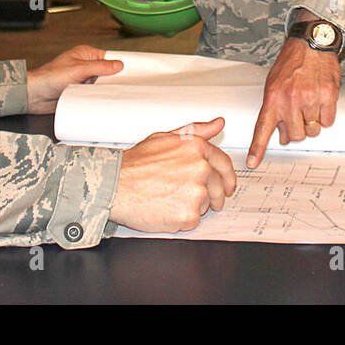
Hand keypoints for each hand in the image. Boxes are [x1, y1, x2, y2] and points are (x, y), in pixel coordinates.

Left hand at [25, 45, 122, 113]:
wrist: (33, 95)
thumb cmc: (48, 77)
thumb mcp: (78, 70)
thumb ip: (99, 67)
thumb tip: (118, 65)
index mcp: (85, 54)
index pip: (108, 57)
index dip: (120, 64)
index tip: (134, 70)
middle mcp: (85, 66)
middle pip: (107, 73)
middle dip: (115, 79)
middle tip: (129, 87)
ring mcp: (82, 80)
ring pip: (101, 85)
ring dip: (106, 90)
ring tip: (118, 95)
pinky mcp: (79, 93)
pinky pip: (93, 95)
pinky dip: (98, 98)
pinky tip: (105, 102)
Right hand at [109, 117, 237, 231]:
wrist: (115, 186)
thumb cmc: (135, 164)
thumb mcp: (166, 138)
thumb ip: (197, 131)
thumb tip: (218, 124)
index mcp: (197, 148)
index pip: (224, 164)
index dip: (228, 177)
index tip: (227, 186)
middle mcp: (200, 169)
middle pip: (218, 188)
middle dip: (212, 196)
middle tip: (194, 198)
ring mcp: (196, 193)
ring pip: (205, 204)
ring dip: (192, 205)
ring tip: (169, 198)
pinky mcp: (188, 215)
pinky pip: (193, 221)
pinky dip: (182, 219)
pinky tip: (165, 209)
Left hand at [246, 38, 340, 167]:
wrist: (310, 43)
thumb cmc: (291, 64)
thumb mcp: (273, 84)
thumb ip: (276, 110)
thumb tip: (283, 136)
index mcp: (273, 97)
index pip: (263, 128)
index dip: (258, 148)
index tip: (253, 163)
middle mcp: (290, 100)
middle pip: (295, 135)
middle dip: (296, 130)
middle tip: (298, 116)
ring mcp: (310, 98)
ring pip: (313, 130)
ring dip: (312, 122)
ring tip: (309, 104)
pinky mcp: (328, 96)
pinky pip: (328, 121)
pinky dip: (325, 115)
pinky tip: (320, 101)